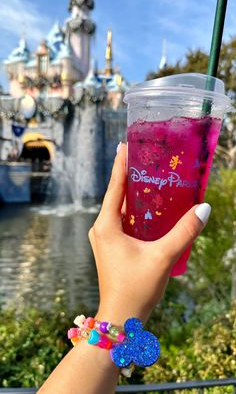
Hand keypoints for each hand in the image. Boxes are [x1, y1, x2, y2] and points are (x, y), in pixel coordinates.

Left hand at [89, 143, 209, 325]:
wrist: (121, 317)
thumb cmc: (136, 288)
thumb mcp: (163, 256)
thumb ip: (184, 231)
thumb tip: (204, 208)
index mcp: (107, 225)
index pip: (115, 187)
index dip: (120, 165)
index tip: (124, 145)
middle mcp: (102, 228)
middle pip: (118, 196)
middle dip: (132, 178)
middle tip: (148, 160)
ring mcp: (105, 238)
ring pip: (121, 210)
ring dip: (135, 197)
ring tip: (153, 181)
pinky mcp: (112, 247)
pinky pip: (123, 222)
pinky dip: (136, 213)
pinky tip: (152, 211)